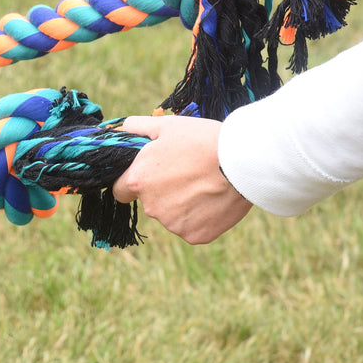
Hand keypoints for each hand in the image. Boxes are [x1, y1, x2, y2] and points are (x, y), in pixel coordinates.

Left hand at [110, 116, 250, 243]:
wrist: (243, 162)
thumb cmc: (202, 140)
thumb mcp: (166, 126)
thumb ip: (136, 128)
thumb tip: (120, 129)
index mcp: (138, 181)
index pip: (121, 190)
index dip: (135, 181)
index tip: (151, 175)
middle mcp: (151, 207)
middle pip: (150, 202)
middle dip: (164, 190)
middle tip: (188, 173)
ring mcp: (173, 224)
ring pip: (173, 215)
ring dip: (184, 204)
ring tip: (206, 183)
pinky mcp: (195, 235)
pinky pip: (193, 227)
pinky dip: (202, 217)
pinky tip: (215, 199)